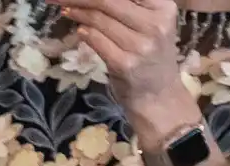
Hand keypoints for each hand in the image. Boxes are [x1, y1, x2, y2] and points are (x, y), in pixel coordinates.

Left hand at [56, 0, 195, 138]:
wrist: (158, 93)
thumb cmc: (150, 55)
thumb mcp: (150, 25)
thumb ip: (129, 8)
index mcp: (163, 8)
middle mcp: (154, 23)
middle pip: (109, 1)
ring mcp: (139, 45)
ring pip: (99, 20)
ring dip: (78, 14)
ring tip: (66, 10)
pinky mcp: (124, 63)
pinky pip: (96, 41)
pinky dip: (84, 33)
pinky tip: (79, 31)